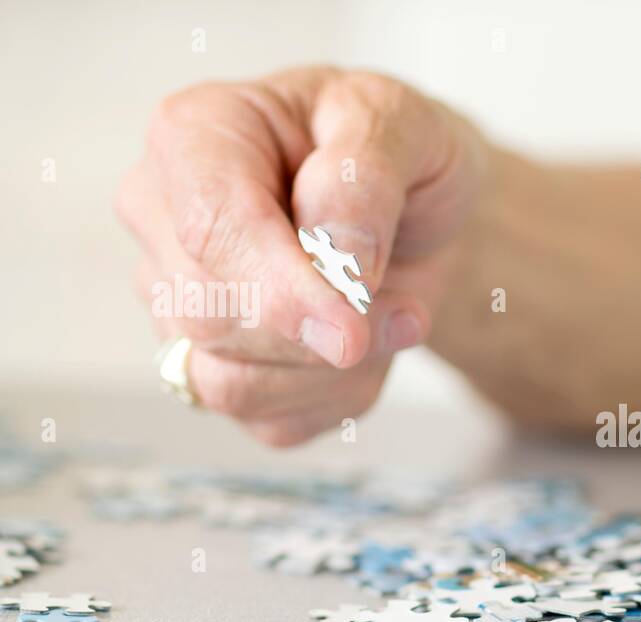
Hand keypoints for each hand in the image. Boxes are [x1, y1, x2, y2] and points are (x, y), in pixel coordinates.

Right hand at [116, 67, 483, 444]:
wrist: (418, 212)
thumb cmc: (396, 154)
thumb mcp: (402, 124)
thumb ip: (364, 176)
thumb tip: (338, 257)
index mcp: (194, 135)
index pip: (208, 227)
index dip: (280, 288)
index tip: (351, 325)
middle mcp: (162, 220)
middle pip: (209, 316)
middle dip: (321, 331)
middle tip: (405, 307)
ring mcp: (177, 301)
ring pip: (228, 383)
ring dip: (333, 372)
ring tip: (395, 316)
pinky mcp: (215, 369)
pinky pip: (269, 419)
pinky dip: (338, 396)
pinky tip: (369, 347)